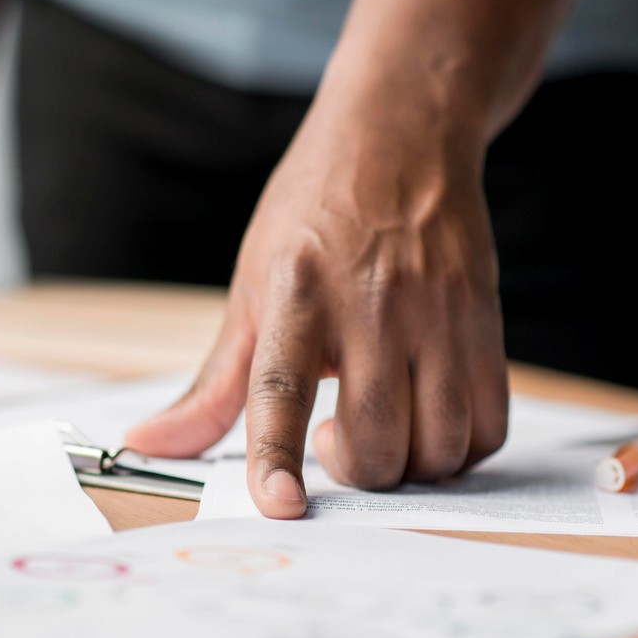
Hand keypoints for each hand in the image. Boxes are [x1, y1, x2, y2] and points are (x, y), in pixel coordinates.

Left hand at [125, 97, 508, 518]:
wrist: (401, 133)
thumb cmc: (314, 213)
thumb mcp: (251, 285)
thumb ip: (214, 382)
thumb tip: (148, 443)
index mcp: (295, 292)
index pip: (279, 389)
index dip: (277, 455)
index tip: (280, 504)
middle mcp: (370, 303)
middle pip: (375, 440)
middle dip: (354, 471)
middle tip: (336, 441)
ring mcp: (436, 312)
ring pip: (440, 445)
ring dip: (410, 466)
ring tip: (385, 428)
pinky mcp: (486, 318)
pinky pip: (489, 424)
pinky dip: (460, 448)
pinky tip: (429, 420)